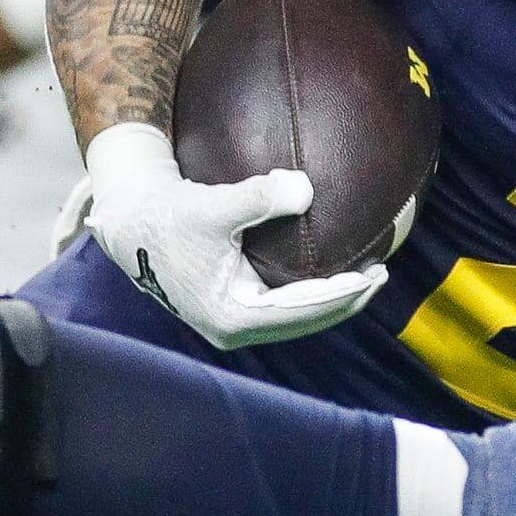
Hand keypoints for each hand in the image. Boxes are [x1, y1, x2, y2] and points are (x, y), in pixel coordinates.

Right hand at [80, 123, 385, 349]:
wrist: (133, 223)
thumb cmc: (170, 214)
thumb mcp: (211, 205)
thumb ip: (257, 198)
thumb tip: (306, 189)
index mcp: (230, 316)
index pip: (300, 313)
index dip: (341, 297)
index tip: (374, 275)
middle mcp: (233, 326)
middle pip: (305, 321)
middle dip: (346, 301)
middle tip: (383, 274)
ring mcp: (233, 319)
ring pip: (297, 316)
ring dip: (332, 298)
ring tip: (369, 273)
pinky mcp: (234, 304)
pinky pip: (285, 301)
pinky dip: (312, 289)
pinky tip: (335, 265)